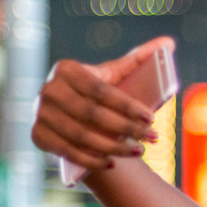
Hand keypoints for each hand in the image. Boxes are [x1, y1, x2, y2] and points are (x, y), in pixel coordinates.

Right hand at [31, 36, 175, 171]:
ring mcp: (40, 114)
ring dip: (114, 147)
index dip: (127, 106)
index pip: (101, 90)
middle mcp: (49, 90)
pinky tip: (112, 163)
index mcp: (67, 69)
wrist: (69, 114)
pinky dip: (92, 160)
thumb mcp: (114, 75)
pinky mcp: (37, 135)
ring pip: (82, 136)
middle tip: (153, 138)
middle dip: (127, 128)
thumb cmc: (98, 93)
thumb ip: (139, 59)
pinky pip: (68, 152)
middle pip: (93, 114)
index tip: (151, 118)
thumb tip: (169, 43)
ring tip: (139, 151)